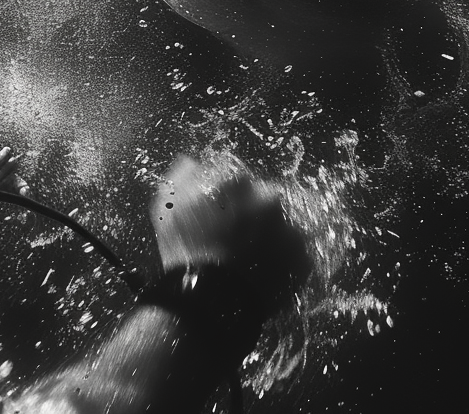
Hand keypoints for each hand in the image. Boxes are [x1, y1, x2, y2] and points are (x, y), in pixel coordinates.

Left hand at [0, 147, 28, 232]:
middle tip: (25, 194)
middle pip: (11, 187)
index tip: (22, 181)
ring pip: (7, 203)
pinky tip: (16, 220)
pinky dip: (9, 219)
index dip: (17, 174)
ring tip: (24, 210)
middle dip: (22, 190)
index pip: (7, 171)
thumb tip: (9, 152)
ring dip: (19, 205)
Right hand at [149, 156, 309, 313]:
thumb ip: (182, 175)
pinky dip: (281, 262)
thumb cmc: (185, 251)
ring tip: (247, 260)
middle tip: (235, 238)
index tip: (219, 216)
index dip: (226, 199)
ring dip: (269, 237)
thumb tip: (193, 164)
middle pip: (264, 200)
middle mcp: (270, 200)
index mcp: (239, 182)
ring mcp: (289, 231)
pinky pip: (294, 255)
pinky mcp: (302, 260)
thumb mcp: (167, 206)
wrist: (209, 304)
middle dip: (252, 215)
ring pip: (281, 226)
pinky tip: (259, 273)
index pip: (238, 180)